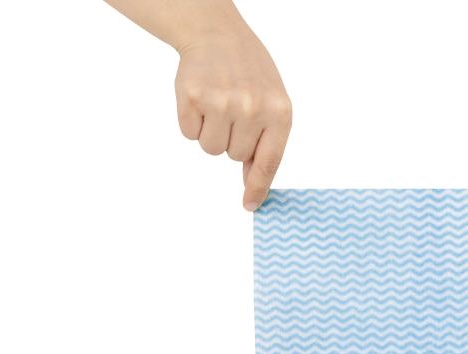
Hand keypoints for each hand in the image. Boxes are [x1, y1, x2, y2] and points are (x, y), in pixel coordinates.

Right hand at [174, 24, 291, 210]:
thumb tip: (252, 186)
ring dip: (211, 132)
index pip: (268, 162)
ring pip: (211, 149)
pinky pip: (189, 133)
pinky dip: (191, 122)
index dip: (257, 188)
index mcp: (278, 112)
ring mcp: (221, 101)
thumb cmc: (249, 74)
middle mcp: (252, 108)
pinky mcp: (191, 96)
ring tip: (217, 104)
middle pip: (234, 156)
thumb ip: (267, 144)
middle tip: (232, 110)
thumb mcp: (272, 103)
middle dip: (231, 140)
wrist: (216, 33)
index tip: (250, 206)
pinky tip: (201, 98)